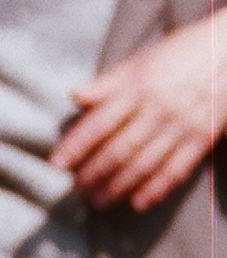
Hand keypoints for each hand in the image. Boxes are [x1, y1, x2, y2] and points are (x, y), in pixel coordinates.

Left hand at [51, 13, 226, 213]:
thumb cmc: (184, 52)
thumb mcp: (144, 59)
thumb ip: (109, 82)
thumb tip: (75, 96)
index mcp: (140, 88)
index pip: (100, 122)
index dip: (76, 146)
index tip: (56, 165)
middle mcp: (158, 109)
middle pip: (119, 150)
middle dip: (94, 174)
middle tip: (76, 192)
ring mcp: (181, 126)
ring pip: (144, 164)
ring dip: (118, 187)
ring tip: (98, 203)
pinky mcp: (202, 139)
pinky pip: (176, 170)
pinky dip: (157, 189)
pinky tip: (138, 204)